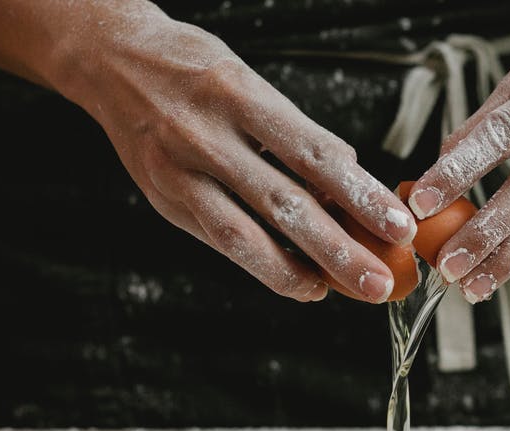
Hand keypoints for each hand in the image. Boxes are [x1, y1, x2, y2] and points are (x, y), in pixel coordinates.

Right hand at [57, 10, 416, 302]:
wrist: (110, 60)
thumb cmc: (194, 70)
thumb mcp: (249, 82)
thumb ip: (294, 133)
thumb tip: (348, 180)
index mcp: (239, 94)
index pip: (314, 154)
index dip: (361, 194)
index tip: (398, 225)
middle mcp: (206, 135)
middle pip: (285, 204)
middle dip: (339, 249)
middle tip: (379, 280)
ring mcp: (178, 171)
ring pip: (245, 236)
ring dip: (299, 270)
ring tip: (340, 291)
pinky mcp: (163, 199)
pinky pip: (221, 242)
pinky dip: (264, 265)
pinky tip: (300, 281)